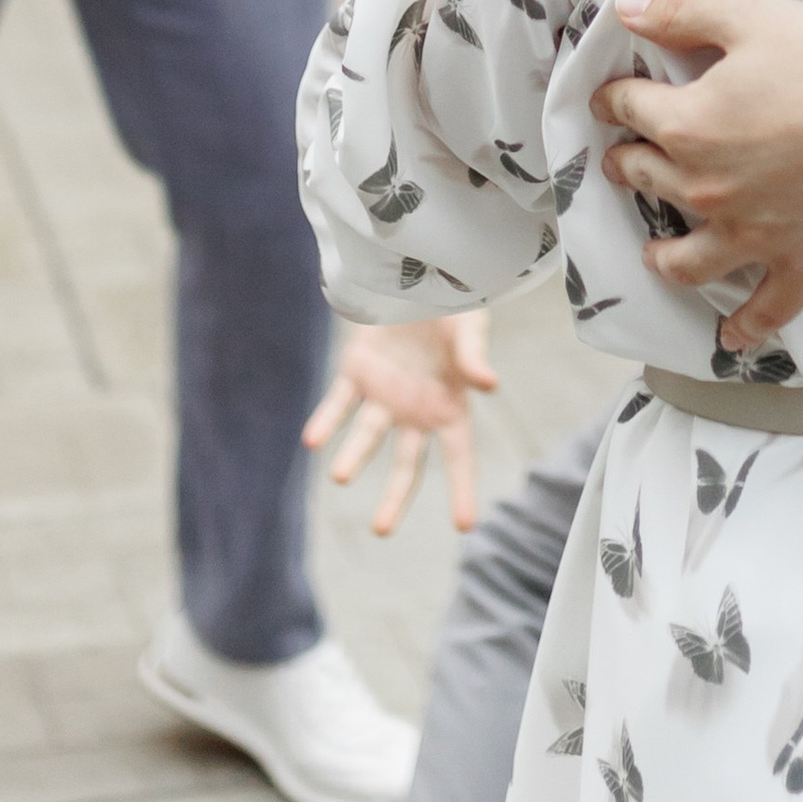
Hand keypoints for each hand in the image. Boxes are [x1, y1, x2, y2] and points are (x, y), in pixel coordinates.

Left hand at [303, 311, 498, 533]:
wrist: (414, 271)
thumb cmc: (453, 303)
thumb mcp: (470, 325)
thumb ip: (475, 356)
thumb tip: (489, 386)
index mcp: (450, 405)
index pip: (460, 456)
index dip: (462, 490)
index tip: (464, 526)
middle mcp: (416, 410)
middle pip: (406, 464)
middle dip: (394, 497)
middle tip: (382, 529)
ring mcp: (384, 394)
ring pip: (367, 436)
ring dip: (353, 456)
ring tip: (340, 476)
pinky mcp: (356, 372)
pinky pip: (339, 403)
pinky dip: (326, 422)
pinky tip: (313, 441)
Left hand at [594, 0, 802, 349]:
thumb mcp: (751, 18)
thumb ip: (682, 13)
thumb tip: (623, 7)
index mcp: (689, 127)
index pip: (632, 110)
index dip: (617, 99)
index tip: (611, 99)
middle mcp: (708, 190)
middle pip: (650, 180)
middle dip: (631, 166)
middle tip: (627, 162)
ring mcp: (751, 238)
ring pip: (688, 261)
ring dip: (664, 257)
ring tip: (655, 254)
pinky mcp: (799, 268)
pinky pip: (765, 312)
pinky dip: (744, 328)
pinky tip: (731, 338)